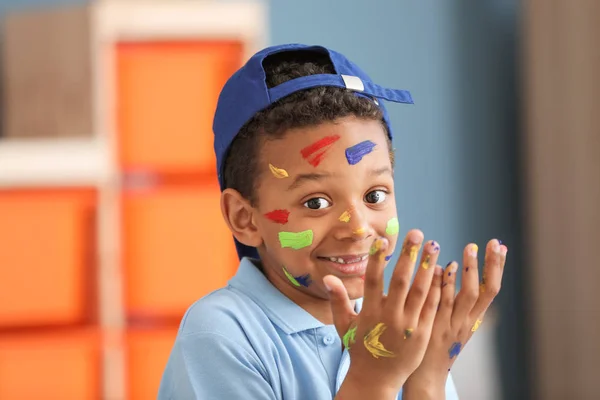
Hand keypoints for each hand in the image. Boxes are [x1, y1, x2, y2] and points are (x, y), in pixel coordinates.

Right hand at [325, 230, 443, 394]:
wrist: (376, 380)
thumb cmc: (360, 348)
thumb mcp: (344, 325)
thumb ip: (338, 300)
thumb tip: (327, 278)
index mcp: (370, 312)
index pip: (373, 281)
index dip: (377, 260)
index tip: (382, 241)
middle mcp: (390, 317)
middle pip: (401, 282)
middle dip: (409, 256)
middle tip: (417, 234)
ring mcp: (408, 325)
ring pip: (421, 291)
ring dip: (428, 267)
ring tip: (434, 245)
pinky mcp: (423, 333)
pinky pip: (432, 307)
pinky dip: (437, 288)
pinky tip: (443, 271)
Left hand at [405, 239, 506, 389]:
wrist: (423, 375)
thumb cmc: (435, 344)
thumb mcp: (452, 323)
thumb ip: (453, 298)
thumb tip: (450, 265)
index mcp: (472, 321)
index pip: (490, 291)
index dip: (497, 269)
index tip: (501, 247)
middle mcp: (464, 322)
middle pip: (483, 292)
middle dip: (490, 266)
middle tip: (492, 243)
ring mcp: (448, 324)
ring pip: (464, 296)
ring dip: (469, 270)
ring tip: (470, 248)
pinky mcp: (432, 326)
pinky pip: (440, 302)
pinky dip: (445, 284)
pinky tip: (445, 267)